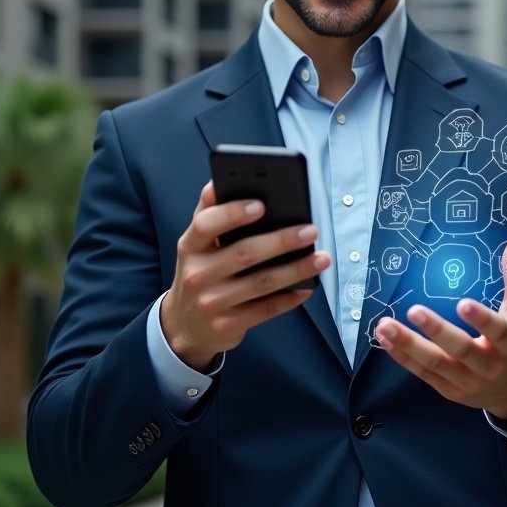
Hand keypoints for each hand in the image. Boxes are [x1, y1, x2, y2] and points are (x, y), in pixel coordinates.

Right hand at [160, 180, 330, 370]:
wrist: (185, 325)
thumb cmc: (201, 271)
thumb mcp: (196, 244)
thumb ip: (209, 213)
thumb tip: (217, 181)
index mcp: (190, 245)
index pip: (206, 224)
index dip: (232, 213)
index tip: (261, 204)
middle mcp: (197, 274)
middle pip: (243, 253)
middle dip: (281, 241)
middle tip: (310, 230)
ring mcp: (212, 303)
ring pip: (261, 283)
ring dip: (295, 269)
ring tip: (322, 258)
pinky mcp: (228, 325)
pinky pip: (266, 310)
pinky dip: (289, 298)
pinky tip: (308, 287)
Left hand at [374, 236, 506, 418]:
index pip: (496, 331)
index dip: (481, 319)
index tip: (463, 303)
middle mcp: (487, 364)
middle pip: (460, 349)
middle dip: (436, 331)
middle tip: (414, 310)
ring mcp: (466, 380)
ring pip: (435, 363)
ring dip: (408, 344)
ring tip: (384, 325)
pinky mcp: (448, 390)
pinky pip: (422, 373)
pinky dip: (402, 356)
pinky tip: (384, 339)